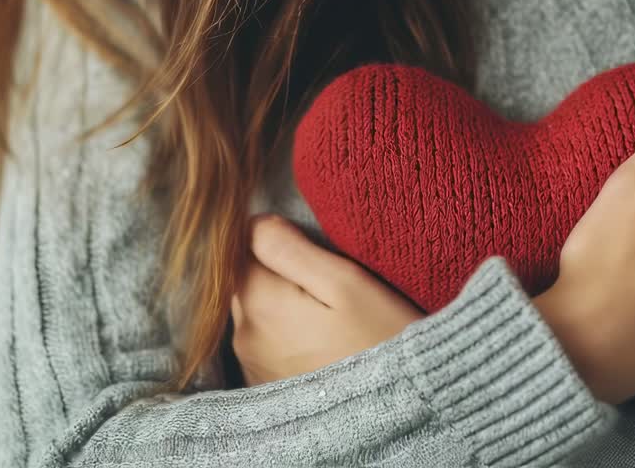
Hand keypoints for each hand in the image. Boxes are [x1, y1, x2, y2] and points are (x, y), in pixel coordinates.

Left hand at [231, 215, 421, 385]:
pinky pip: (264, 341)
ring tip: (326, 314)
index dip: (273, 237)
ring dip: (280, 302)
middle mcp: (244, 335)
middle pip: (244, 279)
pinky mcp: (263, 384)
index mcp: (259, 302)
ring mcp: (251, 364)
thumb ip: (290, 248)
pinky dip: (284, 332)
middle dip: (275, 271)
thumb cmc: (380, 341)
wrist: (396, 410)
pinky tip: (319, 339)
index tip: (310, 249)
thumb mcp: (345, 282)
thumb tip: (253, 223)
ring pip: (254, 310)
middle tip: (325, 283)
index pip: (238, 246)